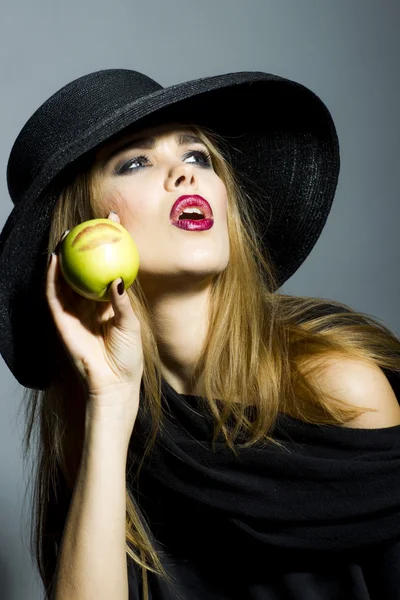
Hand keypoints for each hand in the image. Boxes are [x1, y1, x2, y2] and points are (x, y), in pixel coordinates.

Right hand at [45, 212, 142, 425]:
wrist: (113, 383)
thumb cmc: (128, 356)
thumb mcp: (131, 324)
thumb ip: (123, 301)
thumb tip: (117, 278)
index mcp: (108, 302)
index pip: (107, 267)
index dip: (111, 246)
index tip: (116, 224)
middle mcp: (89, 303)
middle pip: (85, 268)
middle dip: (86, 245)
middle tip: (90, 222)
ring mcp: (74, 311)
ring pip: (65, 277)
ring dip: (64, 255)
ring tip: (67, 234)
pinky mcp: (60, 321)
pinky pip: (53, 295)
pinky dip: (51, 277)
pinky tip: (53, 260)